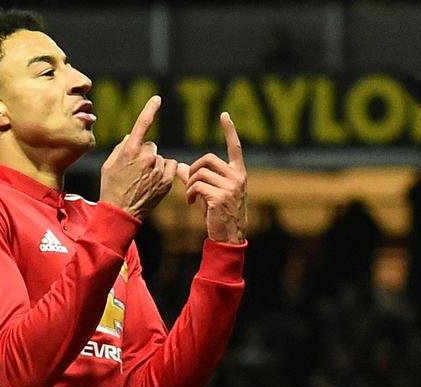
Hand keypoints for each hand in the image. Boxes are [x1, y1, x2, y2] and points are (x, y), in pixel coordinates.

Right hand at [99, 95, 179, 220]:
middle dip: (144, 154)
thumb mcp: (109, 164)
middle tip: (134, 171)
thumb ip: (122, 147)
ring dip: (153, 164)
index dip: (150, 109)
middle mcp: (146, 157)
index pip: (142, 124)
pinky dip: (164, 171)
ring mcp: (157, 169)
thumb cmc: (111, 187)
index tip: (157, 99)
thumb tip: (131, 137)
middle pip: (150, 146)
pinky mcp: (166, 180)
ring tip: (142, 180)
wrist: (121, 212)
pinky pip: (170, 166)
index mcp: (129, 150)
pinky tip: (153, 182)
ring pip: (159, 157)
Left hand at [183, 112, 246, 244]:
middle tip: (190, 184)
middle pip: (207, 159)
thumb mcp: (211, 193)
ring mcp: (230, 187)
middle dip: (193, 170)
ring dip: (190, 185)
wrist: (229, 237)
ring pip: (199, 174)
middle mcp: (237, 177)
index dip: (230, 131)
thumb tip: (181, 166)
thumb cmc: (220, 215)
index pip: (235, 147)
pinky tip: (192, 203)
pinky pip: (197, 186)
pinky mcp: (220, 197)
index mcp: (239, 173)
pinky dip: (190, 193)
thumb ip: (198, 178)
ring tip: (191, 198)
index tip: (224, 115)